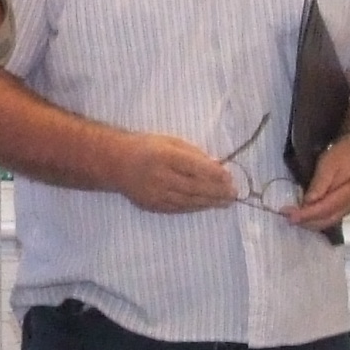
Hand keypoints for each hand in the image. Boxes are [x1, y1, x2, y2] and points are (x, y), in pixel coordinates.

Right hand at [120, 131, 244, 213]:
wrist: (116, 163)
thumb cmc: (146, 147)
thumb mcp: (169, 141)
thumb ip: (192, 153)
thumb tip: (215, 166)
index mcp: (165, 155)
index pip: (195, 167)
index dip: (215, 174)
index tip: (230, 177)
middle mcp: (160, 176)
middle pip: (194, 187)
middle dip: (217, 192)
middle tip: (233, 194)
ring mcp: (156, 194)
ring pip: (188, 201)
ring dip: (209, 202)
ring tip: (225, 202)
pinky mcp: (152, 206)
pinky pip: (178, 208)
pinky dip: (194, 207)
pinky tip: (206, 205)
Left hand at [282, 130, 349, 230]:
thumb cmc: (343, 154)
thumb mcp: (330, 163)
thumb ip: (320, 183)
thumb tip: (308, 202)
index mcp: (347, 194)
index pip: (323, 209)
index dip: (305, 214)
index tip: (287, 214)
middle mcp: (348, 205)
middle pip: (325, 220)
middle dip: (304, 221)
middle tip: (285, 215)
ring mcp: (347, 208)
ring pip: (326, 222)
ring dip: (308, 222)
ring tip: (291, 217)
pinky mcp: (343, 207)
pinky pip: (328, 218)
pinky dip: (315, 220)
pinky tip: (304, 216)